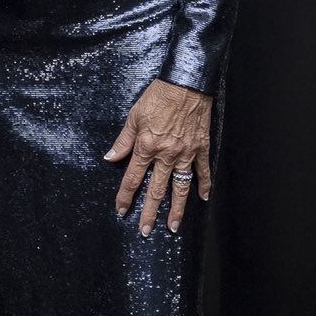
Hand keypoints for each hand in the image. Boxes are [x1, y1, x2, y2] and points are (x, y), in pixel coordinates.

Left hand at [105, 79, 212, 233]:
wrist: (186, 84)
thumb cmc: (158, 96)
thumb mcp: (134, 116)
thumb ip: (124, 140)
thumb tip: (111, 158)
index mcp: (147, 146)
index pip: (133, 178)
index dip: (125, 195)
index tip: (121, 210)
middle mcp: (166, 154)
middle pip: (156, 190)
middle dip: (149, 212)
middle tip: (145, 231)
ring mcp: (186, 154)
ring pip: (180, 188)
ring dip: (177, 209)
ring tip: (173, 227)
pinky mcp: (202, 149)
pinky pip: (203, 172)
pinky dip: (204, 186)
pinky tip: (203, 199)